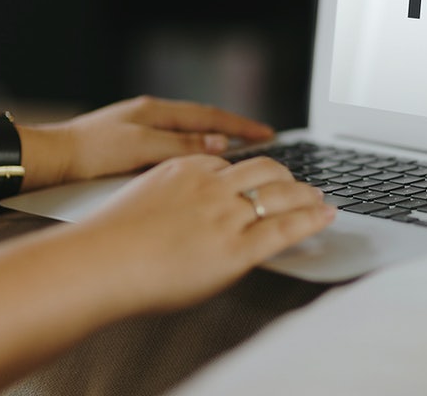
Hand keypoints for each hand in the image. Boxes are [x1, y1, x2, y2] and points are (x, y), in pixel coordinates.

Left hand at [27, 96, 275, 185]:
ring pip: (187, 136)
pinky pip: (173, 150)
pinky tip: (196, 169)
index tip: (267, 134)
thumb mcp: (140, 149)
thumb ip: (181, 146)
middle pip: (201, 122)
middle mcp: (149, 117)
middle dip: (232, 131)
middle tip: (260, 142)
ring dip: (212, 143)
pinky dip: (192, 156)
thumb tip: (219, 144)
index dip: (240, 126)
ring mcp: (138, 132)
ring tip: (236, 155)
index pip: (209, 115)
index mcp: (154, 112)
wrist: (48, 162)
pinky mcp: (129, 150)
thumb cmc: (89, 153)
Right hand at [73, 155, 334, 312]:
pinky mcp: (238, 246)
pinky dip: (311, 219)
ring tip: (319, 199)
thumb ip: (172, 195)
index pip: (233, 164)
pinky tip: (325, 216)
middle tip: (301, 186)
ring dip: (306, 195)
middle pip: (265, 170)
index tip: (263, 178)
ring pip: (281, 193)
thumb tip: (187, 207)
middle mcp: (212, 186)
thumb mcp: (143, 197)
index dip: (253, 174)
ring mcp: (227, 214)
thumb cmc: (109, 241)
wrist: (100, 262)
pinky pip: (285, 227)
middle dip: (287, 178)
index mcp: (188, 169)